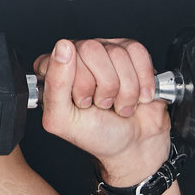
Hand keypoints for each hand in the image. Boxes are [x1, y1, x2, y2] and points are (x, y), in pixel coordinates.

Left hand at [31, 38, 171, 183]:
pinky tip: (136, 95)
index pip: (63, 56)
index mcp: (52, 68)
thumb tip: (61, 49)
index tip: (83, 104)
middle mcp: (77, 55)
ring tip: (118, 104)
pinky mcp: (130, 53)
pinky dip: (142, 82)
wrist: (134, 145)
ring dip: (125, 90)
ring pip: (118, 53)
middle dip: (104, 87)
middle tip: (102, 104)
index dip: (79, 85)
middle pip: (92, 49)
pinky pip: (138, 53)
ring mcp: (104, 51)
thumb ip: (54, 85)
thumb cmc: (96, 134)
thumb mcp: (63, 120)